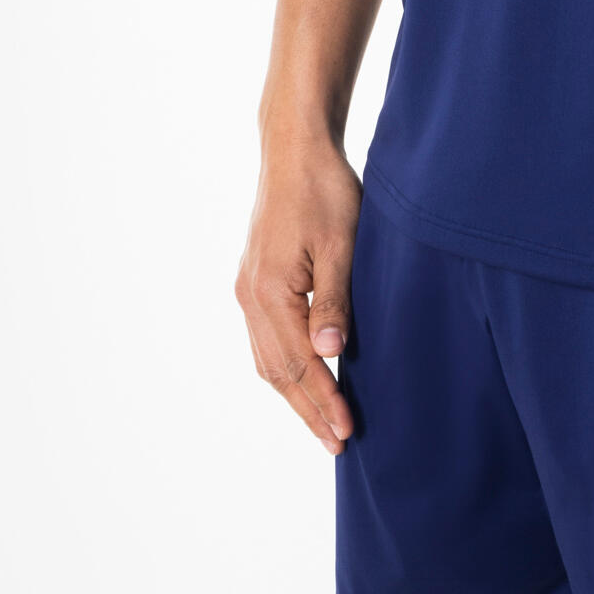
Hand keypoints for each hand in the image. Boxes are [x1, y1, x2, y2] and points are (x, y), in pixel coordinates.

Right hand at [235, 142, 362, 453]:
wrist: (294, 150)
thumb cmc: (325, 190)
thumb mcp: (342, 244)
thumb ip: (335, 301)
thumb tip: (330, 354)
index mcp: (269, 291)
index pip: (298, 364)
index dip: (323, 400)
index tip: (347, 431)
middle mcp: (250, 296)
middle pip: (276, 371)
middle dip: (308, 409)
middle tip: (337, 443)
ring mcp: (247, 289)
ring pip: (267, 359)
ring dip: (295, 393)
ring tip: (323, 422)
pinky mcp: (254, 280)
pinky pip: (265, 339)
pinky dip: (284, 367)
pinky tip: (304, 378)